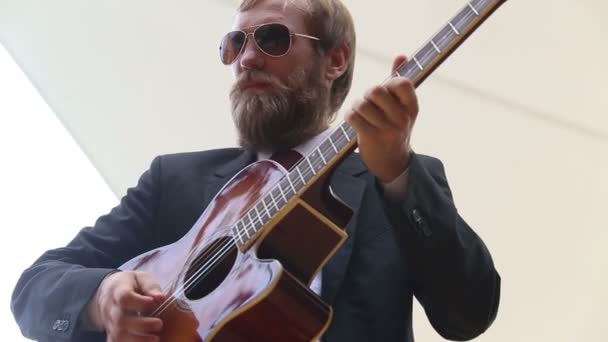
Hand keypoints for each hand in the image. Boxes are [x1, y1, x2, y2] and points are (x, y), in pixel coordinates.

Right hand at [85, 271, 164, 341]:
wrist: (108, 291)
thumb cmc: (130, 284)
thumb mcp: (141, 278)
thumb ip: (150, 287)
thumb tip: (160, 298)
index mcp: (117, 290)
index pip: (124, 297)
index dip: (139, 302)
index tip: (153, 302)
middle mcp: (110, 308)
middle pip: (121, 319)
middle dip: (142, 325)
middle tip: (159, 324)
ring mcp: (109, 322)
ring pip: (118, 335)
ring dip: (137, 340)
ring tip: (155, 339)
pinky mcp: (111, 334)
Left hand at [345, 55, 417, 182]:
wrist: (392, 162)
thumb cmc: (394, 127)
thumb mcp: (402, 107)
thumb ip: (399, 81)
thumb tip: (401, 56)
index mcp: (412, 107)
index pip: (402, 83)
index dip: (389, 83)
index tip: (387, 93)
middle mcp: (402, 118)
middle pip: (375, 90)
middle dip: (368, 94)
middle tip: (370, 104)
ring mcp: (387, 129)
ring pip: (361, 104)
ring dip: (357, 107)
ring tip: (362, 114)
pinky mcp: (371, 138)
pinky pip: (353, 117)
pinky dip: (350, 116)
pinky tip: (355, 121)